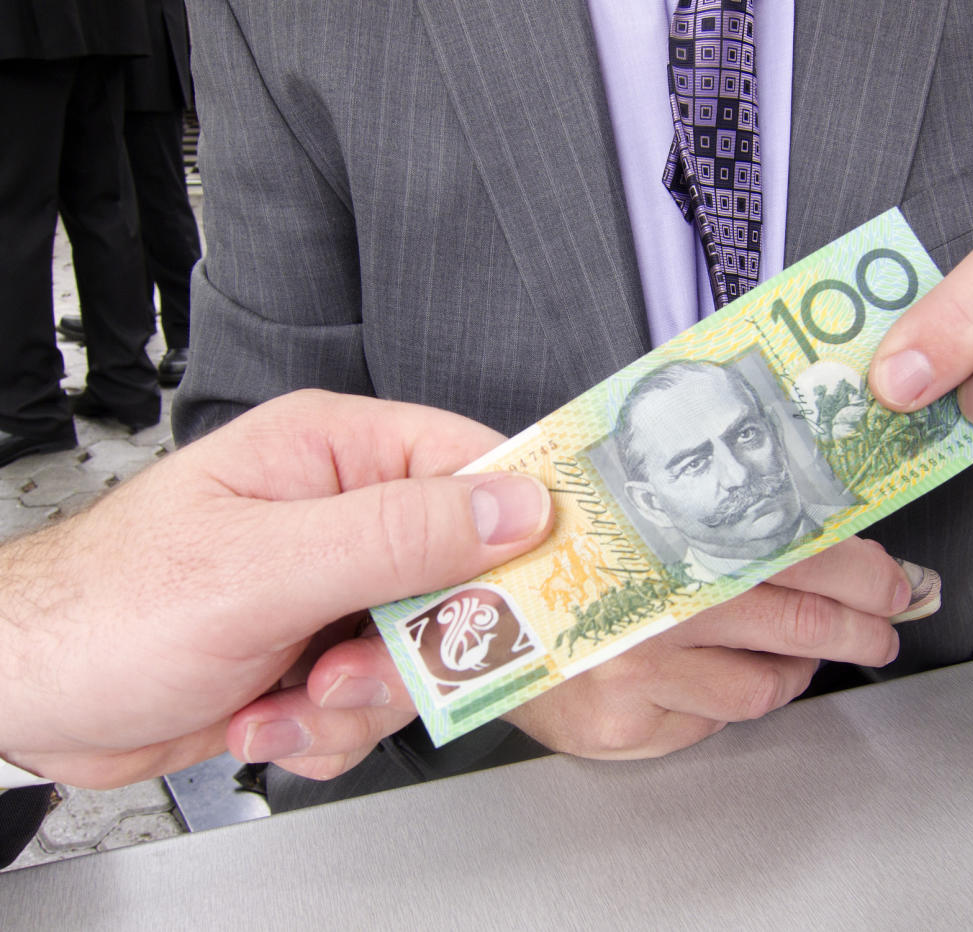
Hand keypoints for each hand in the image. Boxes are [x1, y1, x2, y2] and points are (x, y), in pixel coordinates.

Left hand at [0, 390, 552, 787]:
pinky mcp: (321, 651)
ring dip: (364, 698)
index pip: (474, 467)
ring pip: (424, 653)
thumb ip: (394, 535)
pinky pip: (378, 699)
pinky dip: (329, 726)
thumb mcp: (261, 570)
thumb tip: (513, 508)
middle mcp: (345, 514)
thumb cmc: (109, 607)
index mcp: (336, 453)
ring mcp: (335, 588)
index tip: (554, 584)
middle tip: (351, 667)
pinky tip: (263, 716)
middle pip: (461, 577)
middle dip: (417, 646)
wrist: (33, 694)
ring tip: (286, 697)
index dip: (521, 527)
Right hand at [291, 537, 910, 760]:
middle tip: (890, 618)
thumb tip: (799, 492)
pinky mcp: (622, 729)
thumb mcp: (612, 497)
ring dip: (808, 665)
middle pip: (797, 619)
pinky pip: (719, 722)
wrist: (462, 612)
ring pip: (766, 684)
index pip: (792, 548)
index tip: (896, 573)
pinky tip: (747, 676)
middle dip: (863, 622)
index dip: (858, 562)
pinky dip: (747, 696)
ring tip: (823, 650)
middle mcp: (650, 608)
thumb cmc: (548, 549)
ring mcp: (637, 675)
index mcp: (659, 534)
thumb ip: (689, 495)